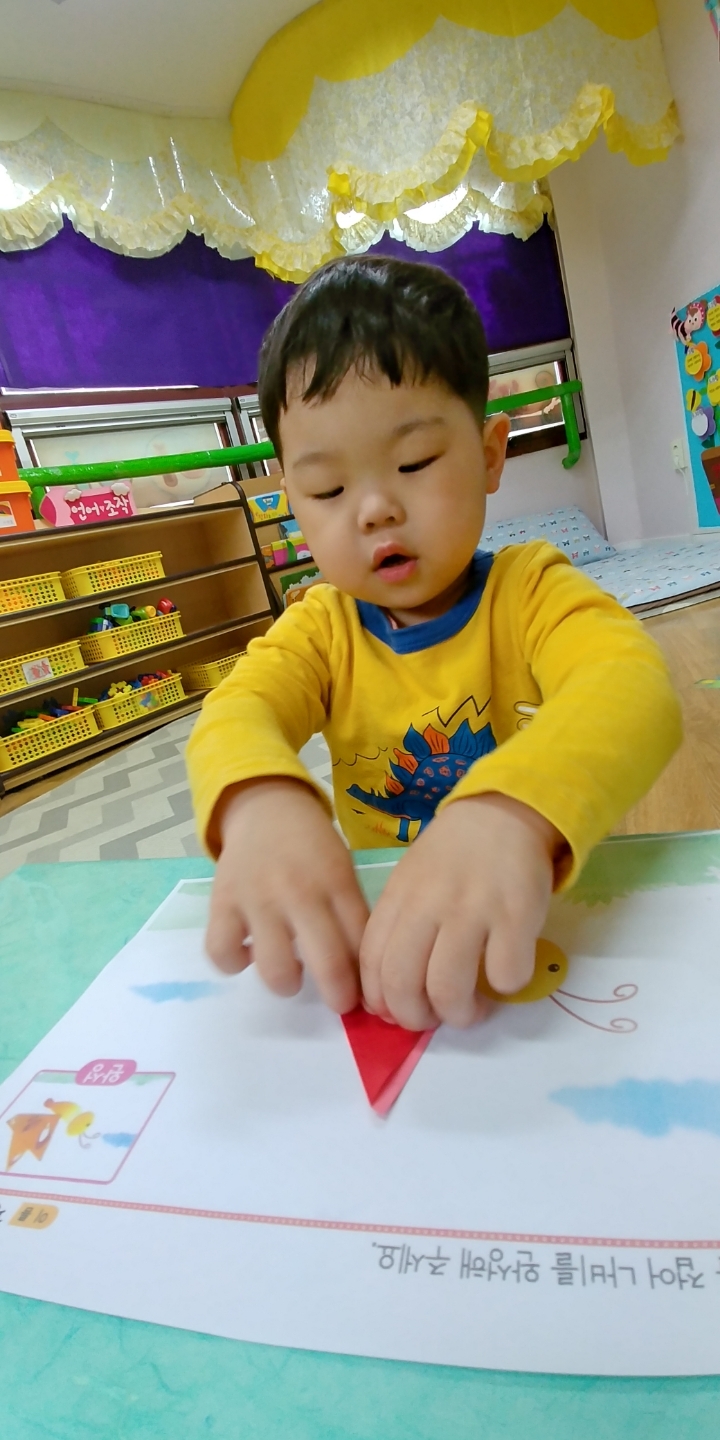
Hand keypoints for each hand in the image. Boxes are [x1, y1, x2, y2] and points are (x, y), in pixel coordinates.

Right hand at [206, 778, 368, 1012]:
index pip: (362, 943)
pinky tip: (248, 952)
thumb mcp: (343, 872)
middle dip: (339, 996)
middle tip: (340, 1002)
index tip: (370, 994)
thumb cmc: (312, 849)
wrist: (266, 807)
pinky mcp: (222, 902)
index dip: (370, 979)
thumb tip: (363, 977)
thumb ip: (351, 916)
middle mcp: (300, 893)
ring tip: (290, 974)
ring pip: (275, 968)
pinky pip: (223, 953)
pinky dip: (234, 962)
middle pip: (328, 962)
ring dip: (287, 983)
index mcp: (337, 883)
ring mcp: (258, 898)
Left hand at [359, 793, 562, 1029]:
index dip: (381, 1002)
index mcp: (398, 898)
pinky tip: (505, 972)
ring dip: (459, 1015)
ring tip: (471, 1009)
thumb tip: (390, 993)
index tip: (399, 1012)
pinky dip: (505, 987)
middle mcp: (429, 905)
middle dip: (415, 1018)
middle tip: (434, 1018)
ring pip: (449, 988)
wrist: (503, 815)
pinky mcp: (516, 915)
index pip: (371, 965)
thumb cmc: (452, 857)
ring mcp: (473, 910)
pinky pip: (505, 976)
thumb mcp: (410, 881)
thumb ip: (398, 928)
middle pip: (402, 984)